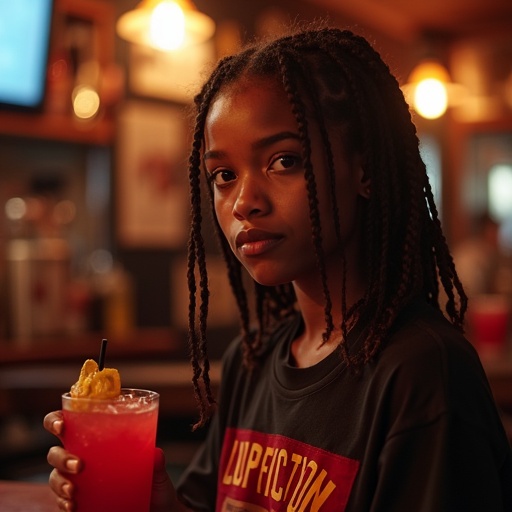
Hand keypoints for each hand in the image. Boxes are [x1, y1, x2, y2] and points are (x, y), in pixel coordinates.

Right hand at [43, 411, 191, 511]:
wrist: (159, 511)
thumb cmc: (153, 482)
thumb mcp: (156, 471)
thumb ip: (156, 463)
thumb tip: (156, 453)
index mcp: (97, 440)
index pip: (68, 424)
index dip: (56, 421)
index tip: (61, 425)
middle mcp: (83, 458)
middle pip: (56, 452)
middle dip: (61, 457)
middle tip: (79, 465)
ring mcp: (79, 482)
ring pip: (55, 477)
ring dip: (60, 483)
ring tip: (73, 491)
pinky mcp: (80, 504)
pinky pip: (62, 503)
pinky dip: (62, 504)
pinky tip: (72, 507)